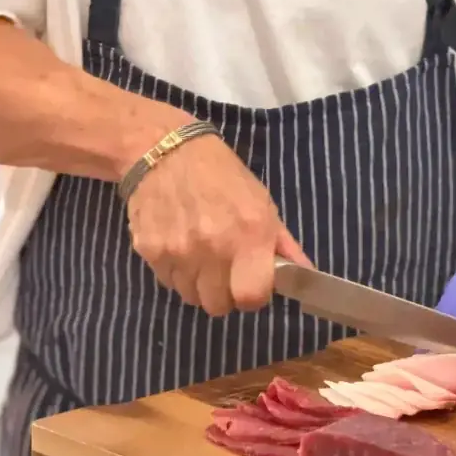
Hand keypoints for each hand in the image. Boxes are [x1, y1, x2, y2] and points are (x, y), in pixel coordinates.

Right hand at [126, 134, 310, 316]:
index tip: (252, 283)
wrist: (165, 150)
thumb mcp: (261, 202)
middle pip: (218, 306)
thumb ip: (282, 243)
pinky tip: (180, 245)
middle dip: (225, 293)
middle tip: (225, 270)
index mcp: (248, 235)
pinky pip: (168, 282)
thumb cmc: (222, 174)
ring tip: (201, 254)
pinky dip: (176, 272)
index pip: (251, 298)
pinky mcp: (149, 251)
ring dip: (199, 284)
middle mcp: (213, 248)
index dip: (253, 297)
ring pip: (191, 297)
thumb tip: (306, 273)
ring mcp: (178, 252)